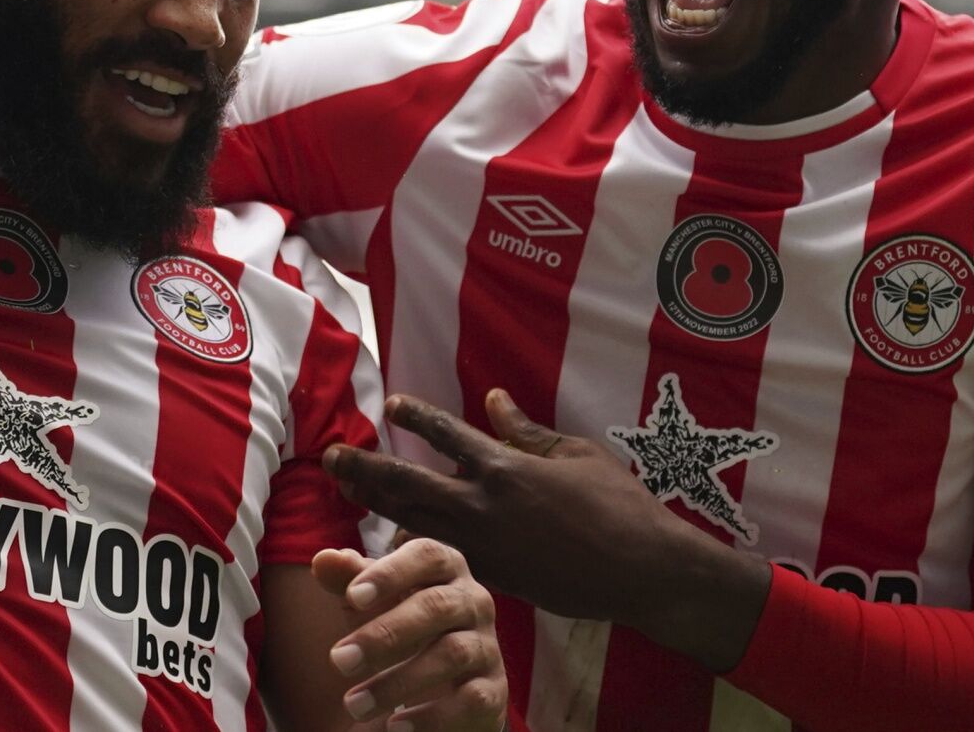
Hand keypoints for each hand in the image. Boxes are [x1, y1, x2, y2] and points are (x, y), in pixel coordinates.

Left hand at [313, 539, 505, 728]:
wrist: (449, 681)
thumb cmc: (402, 624)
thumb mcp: (372, 601)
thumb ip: (348, 579)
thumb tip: (323, 560)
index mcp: (446, 568)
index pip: (425, 556)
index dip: (390, 573)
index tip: (351, 597)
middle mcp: (473, 601)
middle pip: (436, 607)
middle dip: (384, 635)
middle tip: (338, 661)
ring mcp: (487, 646)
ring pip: (451, 654)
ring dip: (398, 681)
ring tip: (354, 703)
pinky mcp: (493, 690)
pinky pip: (471, 699)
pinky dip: (432, 715)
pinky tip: (395, 726)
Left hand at [325, 390, 770, 670]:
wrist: (642, 573)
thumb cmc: (619, 505)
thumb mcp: (577, 454)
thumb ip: (527, 431)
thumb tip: (494, 397)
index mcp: (507, 469)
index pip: (449, 435)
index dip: (416, 417)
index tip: (389, 404)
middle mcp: (485, 507)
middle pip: (410, 484)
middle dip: (366, 469)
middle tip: (331, 456)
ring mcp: (486, 546)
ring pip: (416, 522)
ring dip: (377, 504)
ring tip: (345, 487)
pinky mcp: (494, 577)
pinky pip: (442, 554)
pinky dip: (412, 543)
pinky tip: (389, 534)